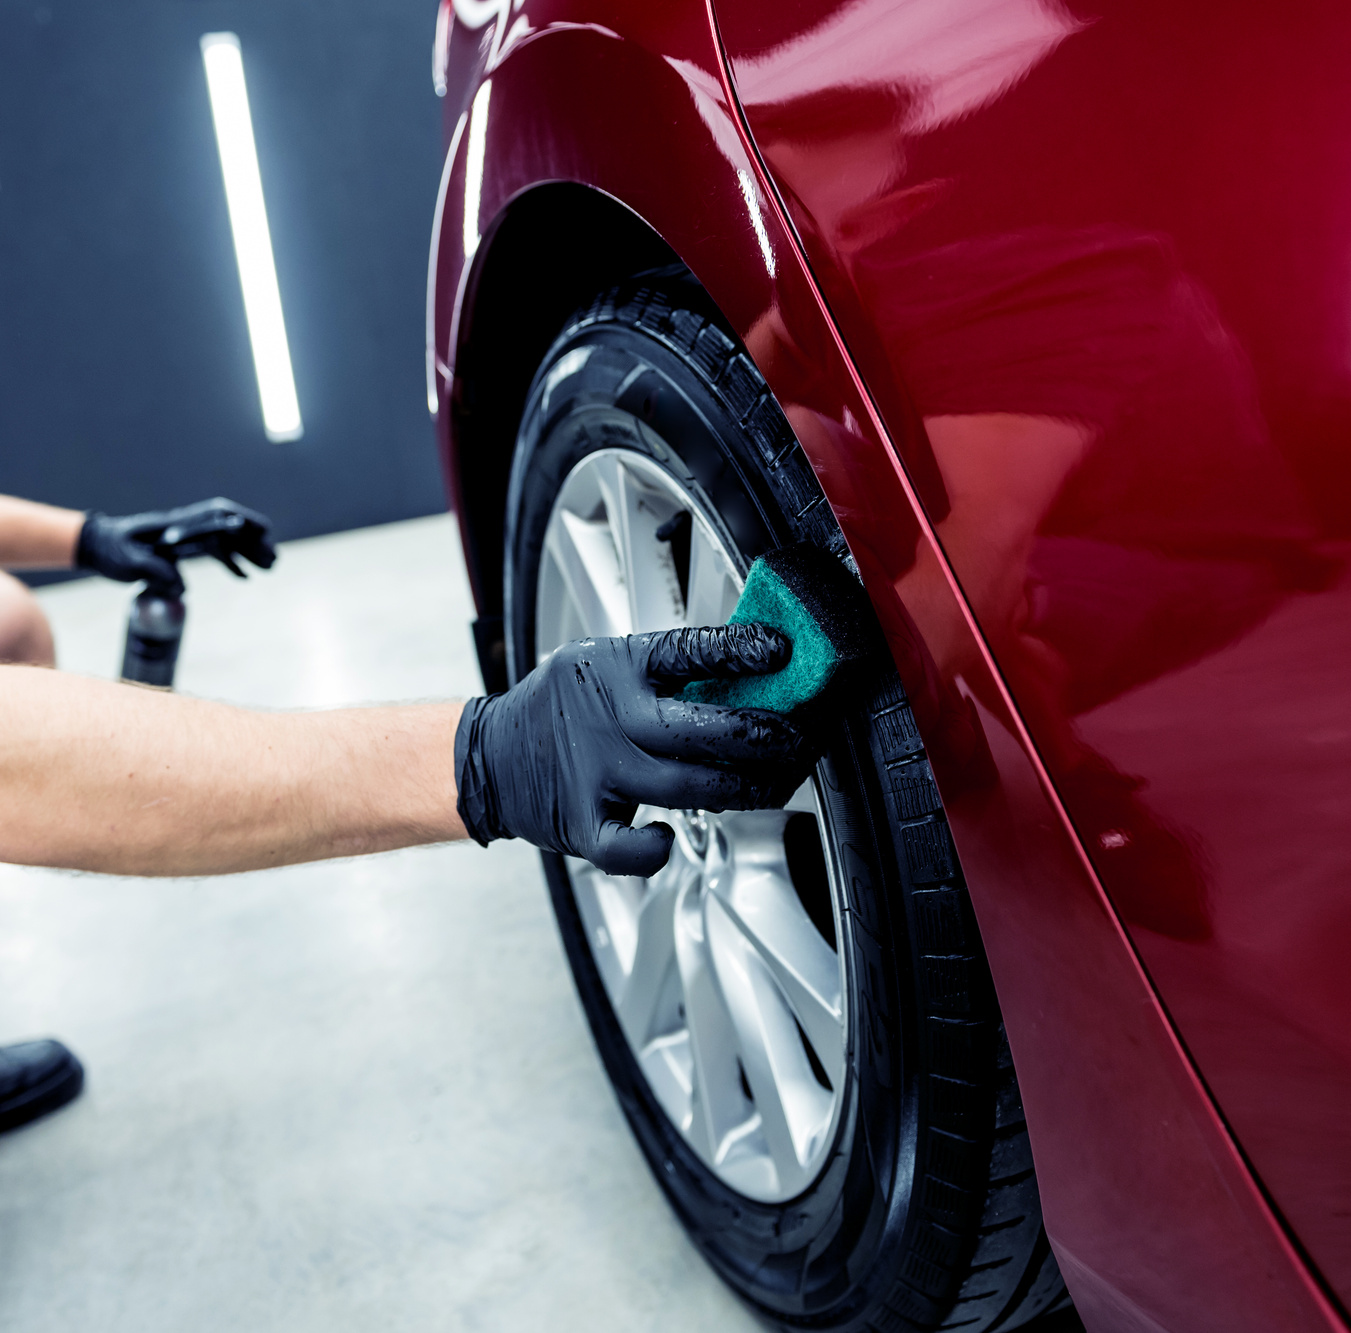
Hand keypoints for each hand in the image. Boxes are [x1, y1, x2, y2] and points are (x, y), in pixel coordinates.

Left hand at [76, 498, 275, 587]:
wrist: (95, 546)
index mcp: (176, 525)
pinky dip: (230, 562)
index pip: (217, 518)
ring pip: (225, 541)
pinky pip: (213, 552)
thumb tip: (182, 586)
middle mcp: (186, 528)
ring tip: (269, 568)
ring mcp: (186, 537)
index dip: (242, 522)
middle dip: (253, 541)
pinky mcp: (182, 549)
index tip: (265, 530)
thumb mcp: (127, 562)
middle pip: (228, 529)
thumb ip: (154, 571)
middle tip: (273, 559)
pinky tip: (243, 577)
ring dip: (248, 552)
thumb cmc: (110, 551)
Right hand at [454, 624, 812, 876]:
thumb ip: (661, 670)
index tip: (780, 652)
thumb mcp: (602, 663)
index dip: (738, 649)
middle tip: (797, 741)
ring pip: (684, 787)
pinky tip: (673, 836)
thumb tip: (746, 672)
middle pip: (699, 729)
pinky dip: (655, 848)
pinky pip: (627, 847)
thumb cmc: (560, 708)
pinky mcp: (581, 821)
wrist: (489, 756)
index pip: (686, 651)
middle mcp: (608, 717)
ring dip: (741, 790)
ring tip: (774, 786)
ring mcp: (595, 771)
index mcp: (615, 667)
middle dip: (761, 737)